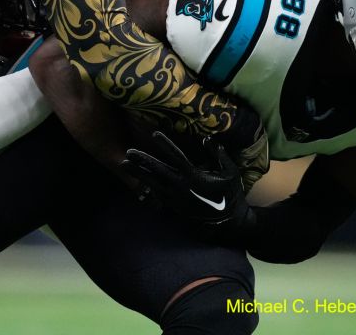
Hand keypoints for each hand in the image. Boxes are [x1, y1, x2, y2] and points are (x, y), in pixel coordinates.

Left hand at [123, 132, 254, 236]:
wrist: (228, 221)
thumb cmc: (231, 194)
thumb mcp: (230, 171)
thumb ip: (218, 154)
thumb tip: (206, 139)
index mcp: (194, 176)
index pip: (176, 157)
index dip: (165, 145)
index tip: (154, 135)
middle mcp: (182, 186)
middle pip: (158, 170)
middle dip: (143, 160)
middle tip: (128, 152)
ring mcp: (176, 198)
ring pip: (153, 183)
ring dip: (138, 173)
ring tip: (124, 165)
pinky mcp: (175, 207)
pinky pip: (158, 194)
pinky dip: (147, 186)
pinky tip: (138, 179)